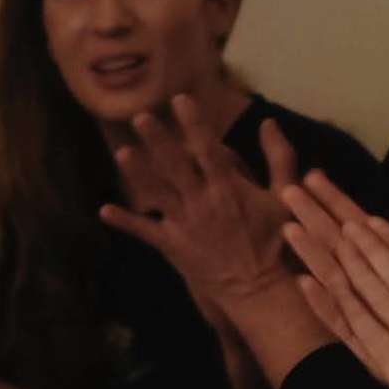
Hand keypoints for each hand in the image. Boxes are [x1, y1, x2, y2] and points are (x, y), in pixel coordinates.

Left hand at [97, 91, 297, 314]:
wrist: (259, 289)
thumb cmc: (275, 241)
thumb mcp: (284, 197)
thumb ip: (278, 157)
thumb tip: (269, 122)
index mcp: (228, 187)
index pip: (208, 147)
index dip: (193, 122)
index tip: (180, 100)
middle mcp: (203, 201)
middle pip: (175, 165)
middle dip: (157, 140)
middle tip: (140, 117)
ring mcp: (185, 224)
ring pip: (156, 193)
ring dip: (138, 173)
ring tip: (121, 152)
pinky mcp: (173, 246)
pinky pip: (145, 231)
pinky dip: (125, 222)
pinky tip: (104, 210)